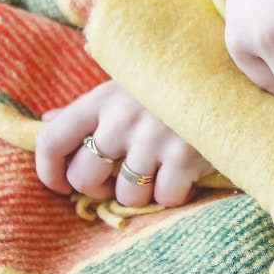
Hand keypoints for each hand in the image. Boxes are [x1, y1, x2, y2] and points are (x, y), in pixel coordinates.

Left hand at [35, 80, 212, 207]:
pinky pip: (164, 198)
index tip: (60, 186)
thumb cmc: (168, 83)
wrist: (227, 74)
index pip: (51, 140)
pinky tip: (183, 172)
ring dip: (142, 192)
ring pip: (126, 195)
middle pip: (84, 178)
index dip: (48, 171)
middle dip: (98, 189)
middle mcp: (121, 120)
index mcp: (100, 99)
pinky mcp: (184, 157)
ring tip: (157, 171)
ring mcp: (152, 139)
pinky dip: (174, 193)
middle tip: (118, 179)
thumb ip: (88, 108)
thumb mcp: (124, 85)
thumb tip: (47, 120)